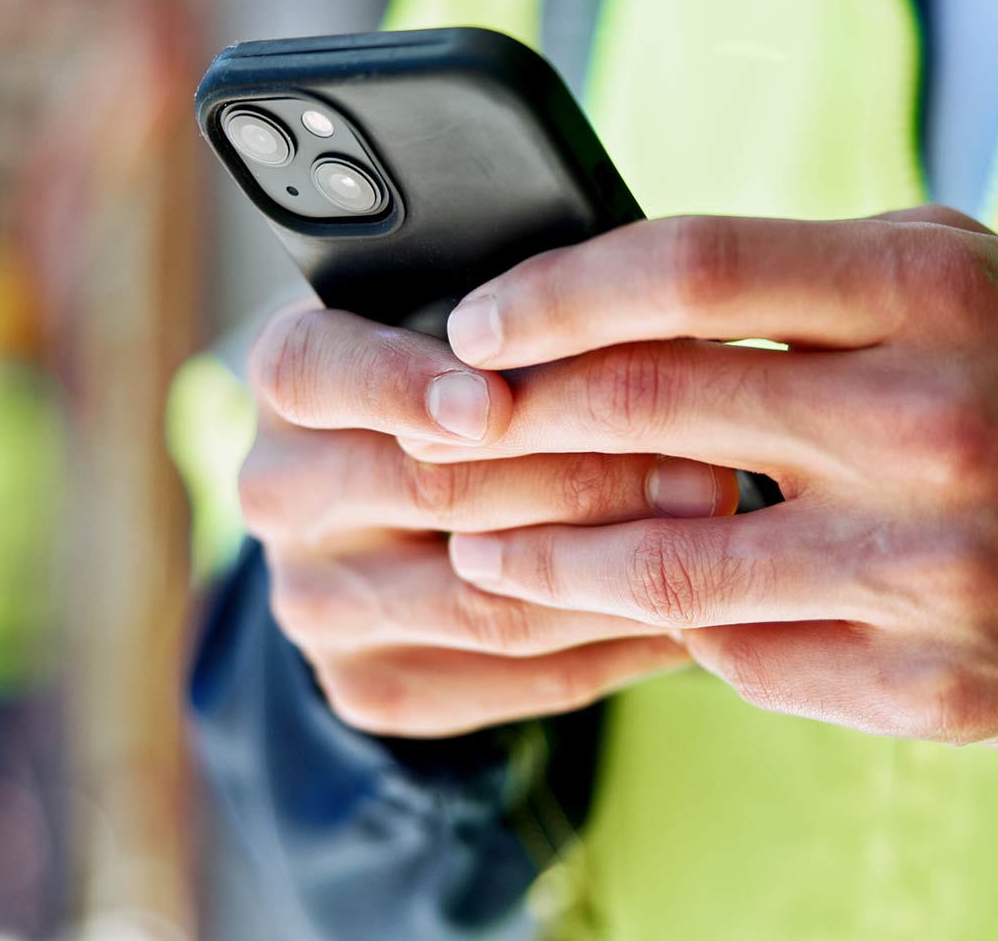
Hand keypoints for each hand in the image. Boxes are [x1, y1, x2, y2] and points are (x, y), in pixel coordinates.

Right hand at [238, 302, 731, 737]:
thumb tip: (626, 310)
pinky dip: (614, 644)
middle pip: (431, 492)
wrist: (403, 514)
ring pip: (484, 600)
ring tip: (717, 538)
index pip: (317, 373)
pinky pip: (515, 677)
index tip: (488, 400)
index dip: (401, 385)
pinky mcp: (371, 687)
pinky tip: (690, 610)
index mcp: (290, 378)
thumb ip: (515, 313)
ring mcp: (317, 603)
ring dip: (615, 570)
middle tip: (703, 463)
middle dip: (581, 477)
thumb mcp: (465, 314)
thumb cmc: (471, 371)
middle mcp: (280, 493)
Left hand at [390, 207, 997, 760]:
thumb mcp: (985, 277)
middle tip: (447, 429)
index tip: (482, 321)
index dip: (559, 291)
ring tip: (481, 543)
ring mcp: (923, 570)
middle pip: (651, 408)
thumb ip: (825, 270)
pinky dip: (674, 628)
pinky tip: (637, 607)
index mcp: (936, 296)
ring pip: (663, 565)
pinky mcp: (921, 684)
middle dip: (515, 419)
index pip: (695, 271)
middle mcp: (926, 426)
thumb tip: (636, 286)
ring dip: (542, 556)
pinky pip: (742, 657)